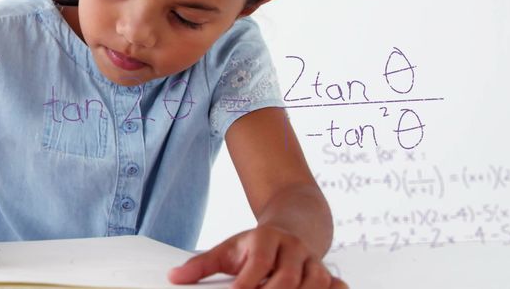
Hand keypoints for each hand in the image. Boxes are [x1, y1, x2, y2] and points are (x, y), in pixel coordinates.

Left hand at [167, 225, 346, 287]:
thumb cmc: (255, 245)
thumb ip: (201, 265)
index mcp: (266, 238)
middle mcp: (293, 248)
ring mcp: (313, 261)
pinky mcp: (327, 274)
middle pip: (287, 278)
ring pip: (314, 284)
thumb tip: (173, 277)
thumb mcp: (227, 249)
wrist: (294, 226)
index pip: (258, 263)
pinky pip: (336, 287)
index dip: (248, 282)